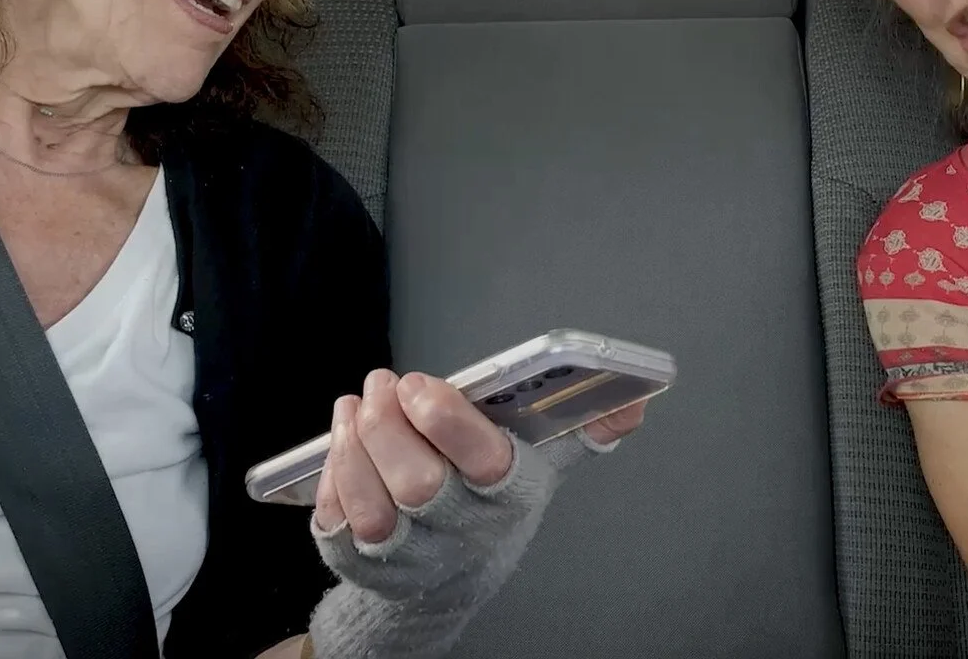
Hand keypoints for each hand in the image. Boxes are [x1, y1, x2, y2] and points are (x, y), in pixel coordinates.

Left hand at [314, 368, 645, 543]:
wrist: (445, 583)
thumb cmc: (488, 506)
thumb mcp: (539, 465)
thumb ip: (582, 427)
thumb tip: (636, 401)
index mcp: (508, 497)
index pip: (486, 462)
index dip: (449, 421)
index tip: (423, 385)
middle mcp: (459, 532)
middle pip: (419, 484)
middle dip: (391, 425)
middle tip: (386, 384)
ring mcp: (408, 553)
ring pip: (371, 504)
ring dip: (355, 444)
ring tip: (359, 405)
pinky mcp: (358, 560)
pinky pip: (335, 517)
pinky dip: (331, 470)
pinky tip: (340, 437)